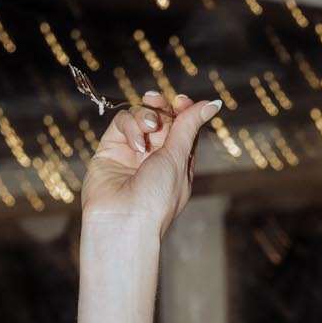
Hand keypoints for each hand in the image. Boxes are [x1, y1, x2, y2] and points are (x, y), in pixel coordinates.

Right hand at [79, 89, 220, 240]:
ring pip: (139, 117)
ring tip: (149, 127)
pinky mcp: (109, 150)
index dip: (183, 110)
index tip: (181, 101)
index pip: (182, 126)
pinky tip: (135, 145)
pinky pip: (120, 124)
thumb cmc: (156, 198)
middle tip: (158, 102)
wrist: (123, 221)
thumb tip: (212, 103)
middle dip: (161, 107)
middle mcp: (155, 157)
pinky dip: (129, 127)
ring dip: (145, 116)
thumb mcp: (179, 158)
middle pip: (161, 118)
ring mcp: (131, 153)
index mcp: (178, 162)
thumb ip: (189, 126)